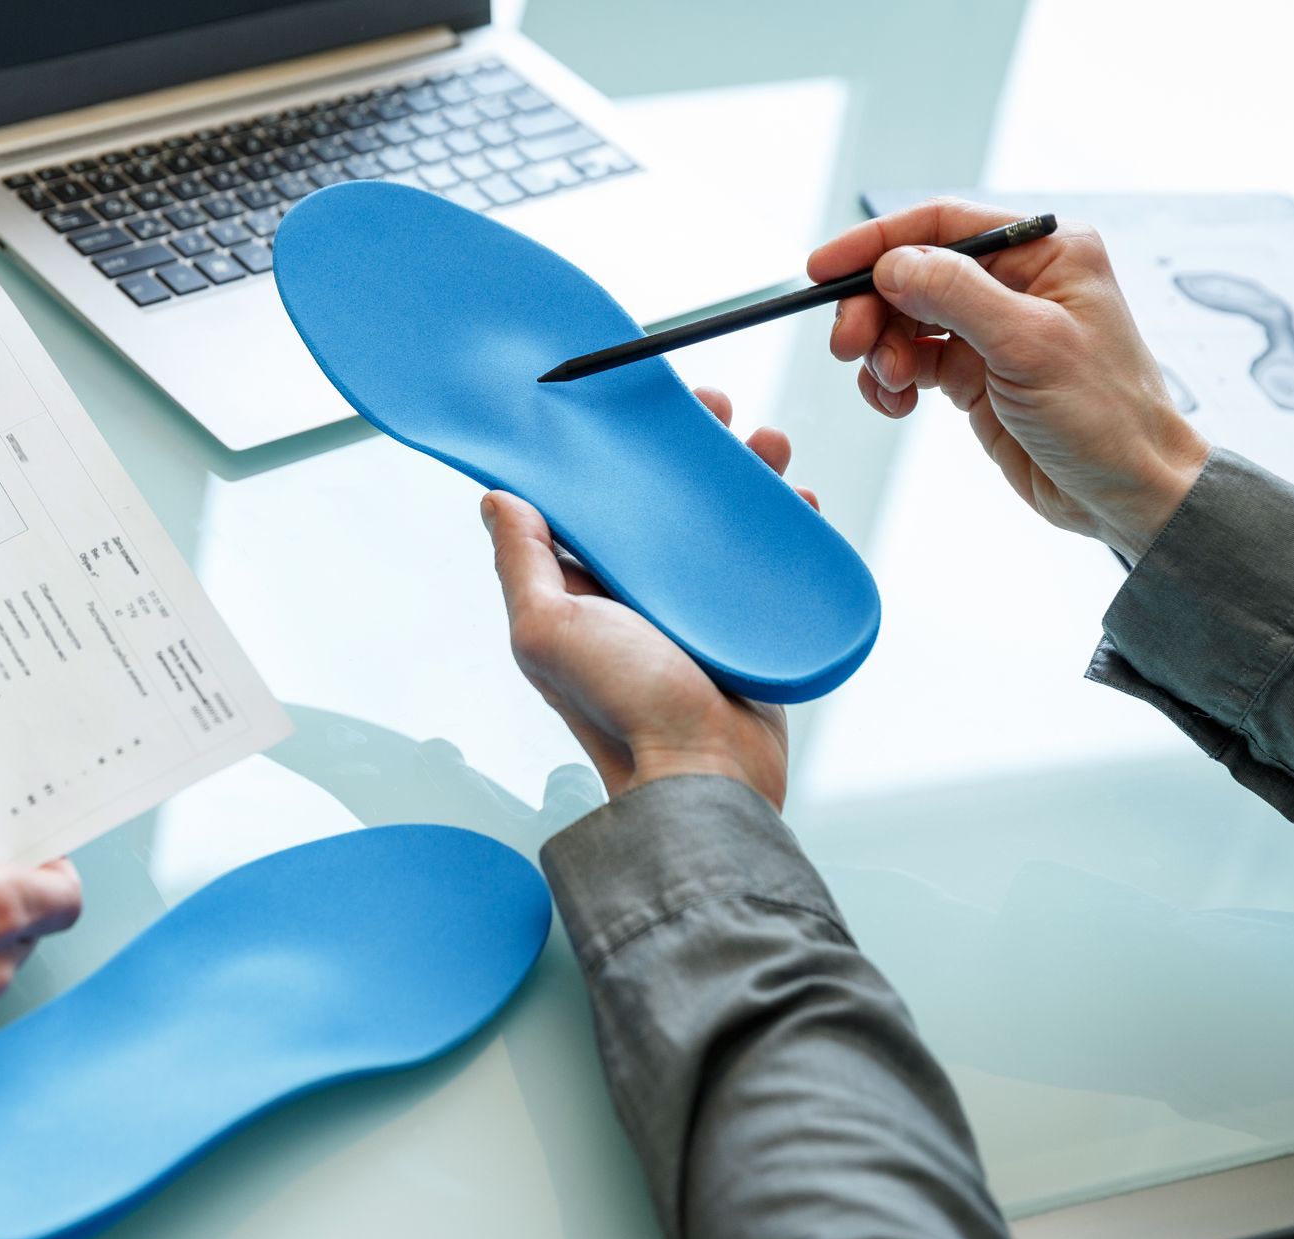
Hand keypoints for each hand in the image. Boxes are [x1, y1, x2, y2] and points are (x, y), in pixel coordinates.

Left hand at [483, 389, 808, 807]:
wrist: (705, 774)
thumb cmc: (621, 710)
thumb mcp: (548, 630)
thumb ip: (521, 564)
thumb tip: (496, 499)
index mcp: (580, 590)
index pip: (594, 504)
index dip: (615, 454)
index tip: (640, 409)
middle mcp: (634, 596)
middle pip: (664, 503)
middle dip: (692, 451)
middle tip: (719, 411)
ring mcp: (693, 609)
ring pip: (719, 522)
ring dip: (745, 475)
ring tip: (769, 444)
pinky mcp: (744, 625)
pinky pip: (764, 559)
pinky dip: (783, 525)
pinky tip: (798, 499)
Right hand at [816, 197, 1209, 561]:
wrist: (1126, 491)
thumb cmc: (1107, 415)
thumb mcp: (1029, 345)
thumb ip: (956, 295)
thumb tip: (892, 264)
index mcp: (1045, 252)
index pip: (942, 226)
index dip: (876, 243)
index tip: (824, 269)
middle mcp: (1017, 282)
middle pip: (912, 274)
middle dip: (872, 308)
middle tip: (847, 346)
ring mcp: (993, 329)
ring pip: (904, 319)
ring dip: (880, 350)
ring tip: (889, 384)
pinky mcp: (976, 373)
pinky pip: (912, 361)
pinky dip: (891, 381)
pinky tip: (898, 403)